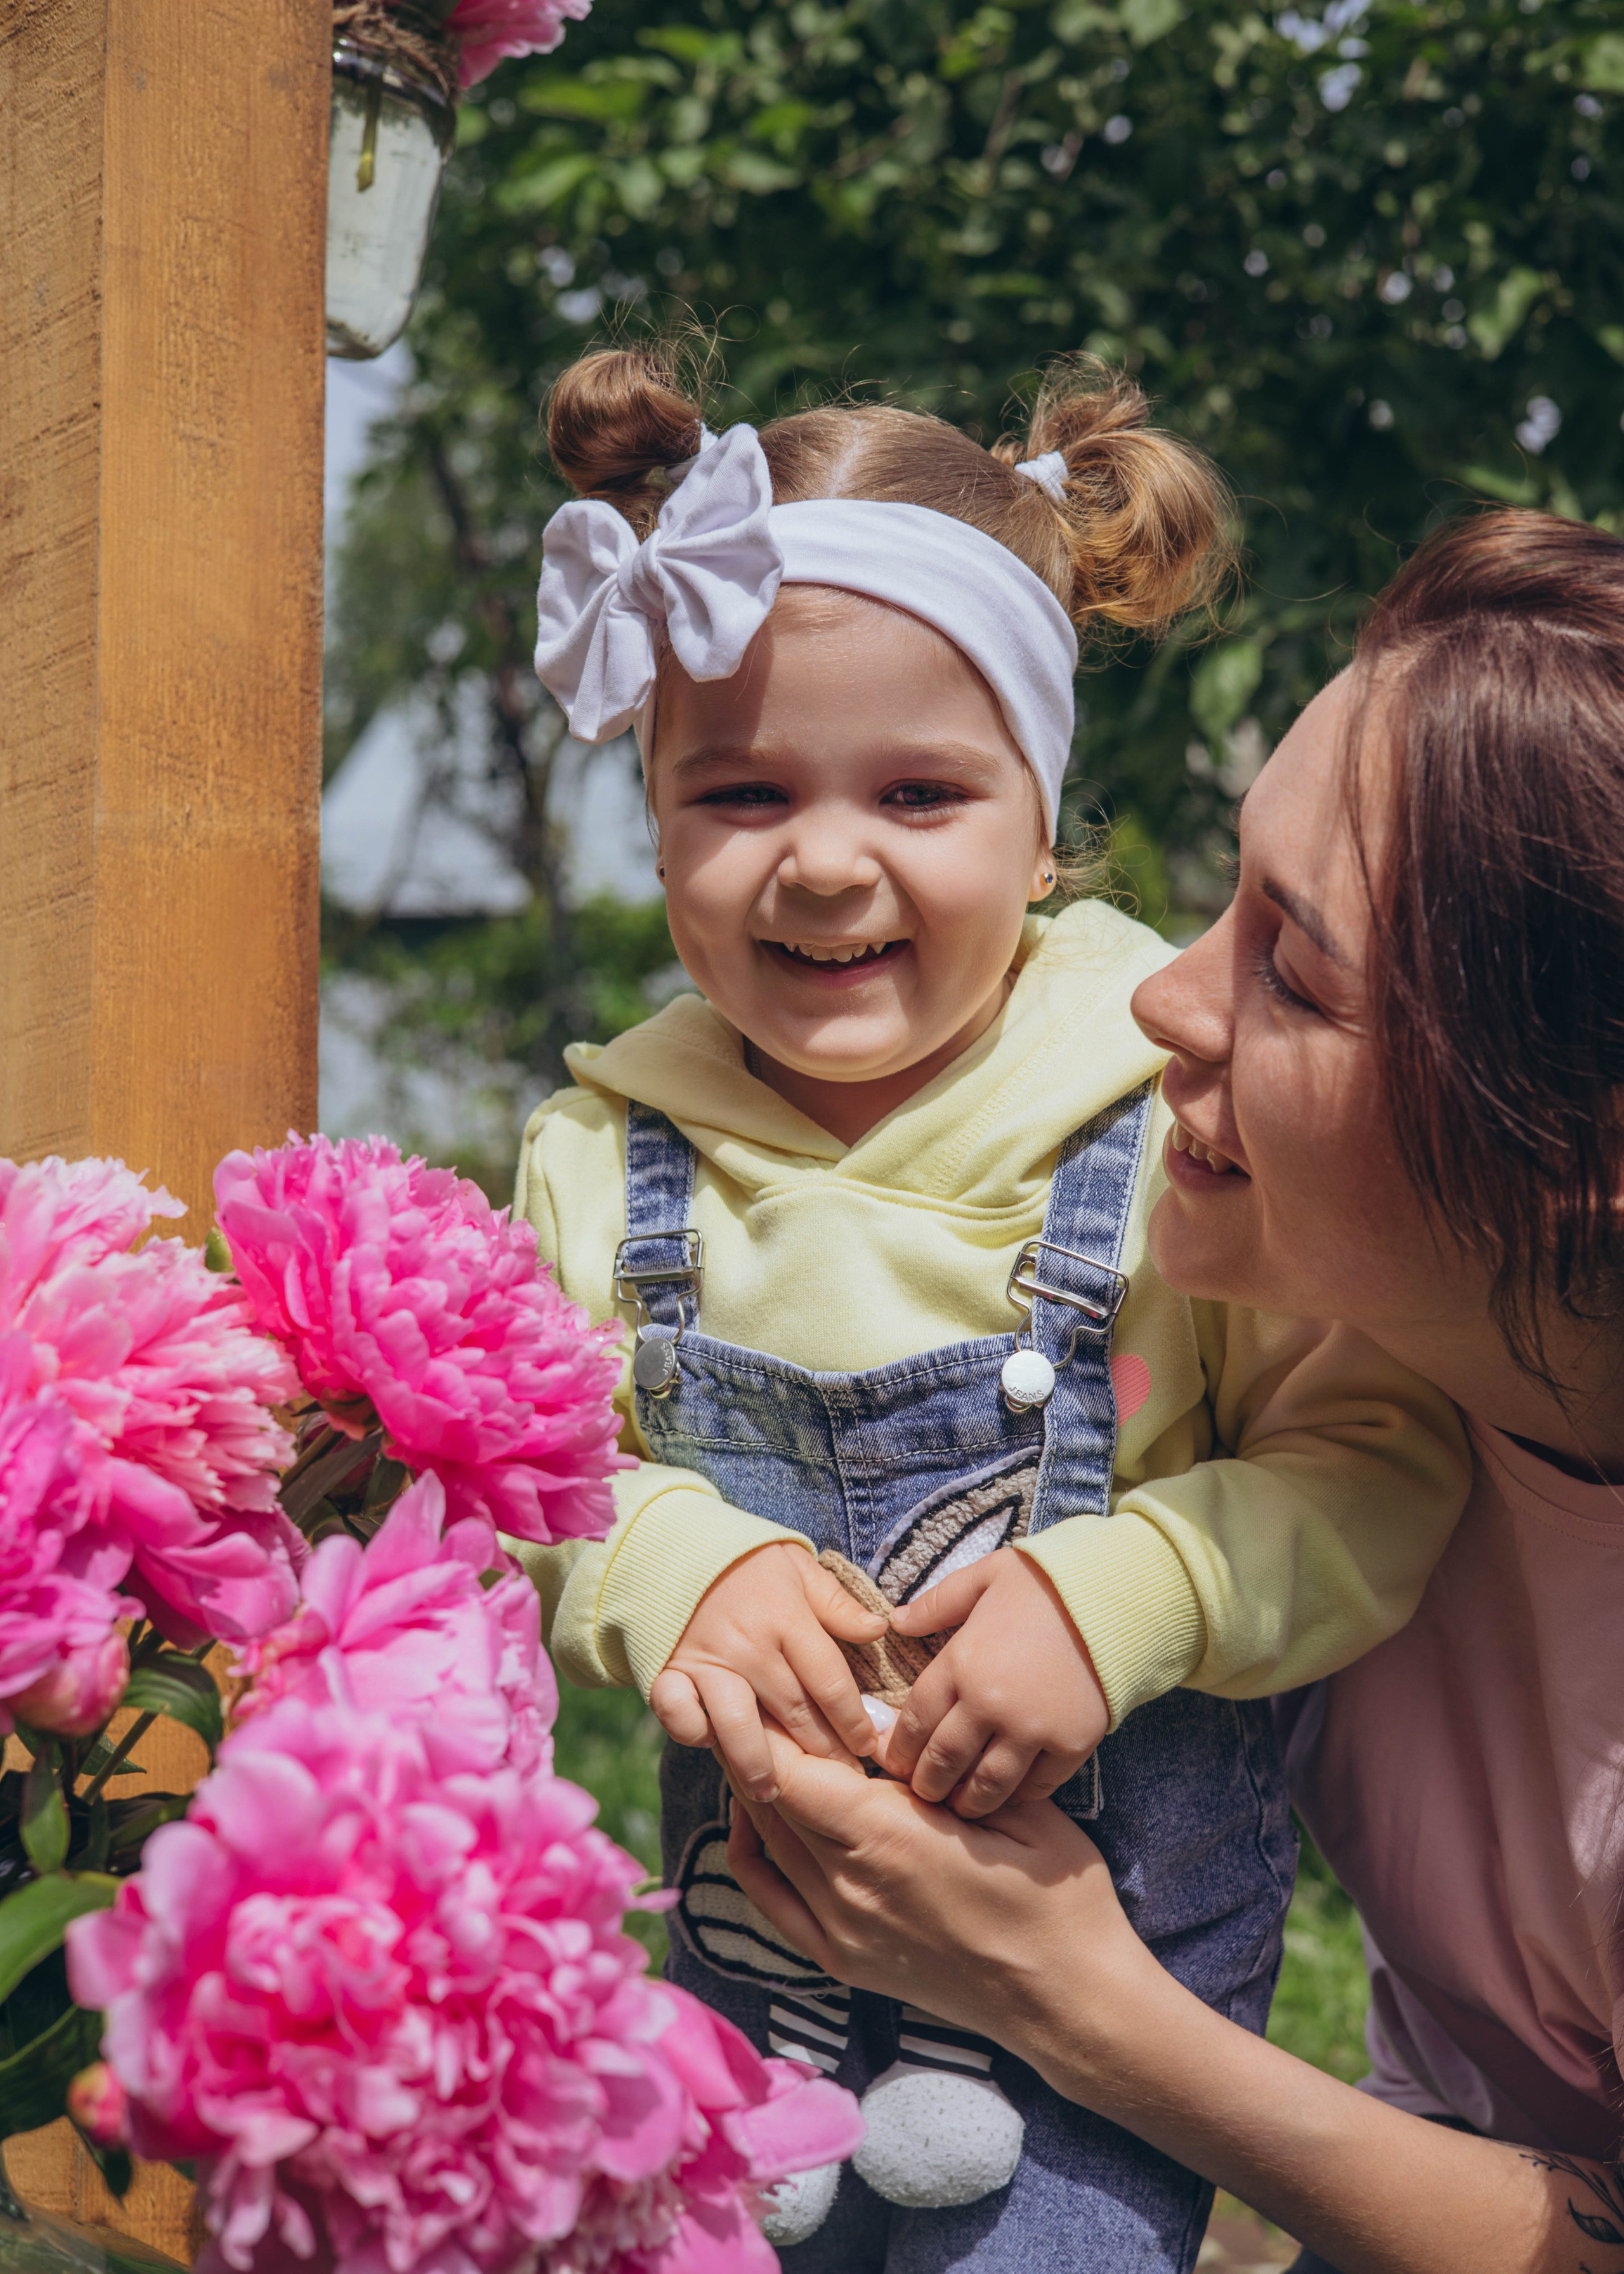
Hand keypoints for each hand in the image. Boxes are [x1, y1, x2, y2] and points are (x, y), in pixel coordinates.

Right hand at [648, 1542, 887, 1801]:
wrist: (673, 1542)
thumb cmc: (744, 1558)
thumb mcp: (797, 1566)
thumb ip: (837, 1603)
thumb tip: (880, 1629)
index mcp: (786, 1617)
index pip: (830, 1681)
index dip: (854, 1719)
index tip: (870, 1745)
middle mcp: (749, 1644)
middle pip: (793, 1711)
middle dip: (823, 1751)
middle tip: (844, 1780)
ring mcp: (706, 1659)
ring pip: (739, 1724)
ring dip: (759, 1763)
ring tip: (775, 1793)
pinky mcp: (668, 1669)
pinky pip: (679, 1712)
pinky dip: (693, 1733)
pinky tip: (711, 1746)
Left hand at [722, 1720, 1131, 2053]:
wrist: (1067, 1998)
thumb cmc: (1055, 1892)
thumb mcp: (1012, 1807)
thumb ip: (940, 1763)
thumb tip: (873, 1714)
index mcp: (891, 1836)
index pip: (791, 1771)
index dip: (770, 1727)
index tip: (771, 1690)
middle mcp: (851, 1884)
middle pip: (770, 1800)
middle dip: (760, 1749)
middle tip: (761, 1705)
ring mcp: (841, 1929)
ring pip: (768, 1843)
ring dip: (756, 1793)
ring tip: (760, 1746)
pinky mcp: (842, 1961)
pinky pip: (772, 1899)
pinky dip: (755, 1852)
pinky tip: (758, 1818)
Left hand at [882, 1547, 1108, 1815]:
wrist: (1117, 1596)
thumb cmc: (1045, 1584)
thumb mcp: (983, 1578)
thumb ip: (936, 1603)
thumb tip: (896, 1622)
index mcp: (962, 1663)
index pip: (916, 1720)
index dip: (899, 1748)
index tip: (893, 1762)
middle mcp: (991, 1704)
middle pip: (945, 1760)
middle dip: (926, 1784)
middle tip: (921, 1794)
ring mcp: (1033, 1729)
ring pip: (987, 1784)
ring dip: (967, 1802)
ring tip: (958, 1807)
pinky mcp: (1072, 1744)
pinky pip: (1037, 1785)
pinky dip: (1018, 1797)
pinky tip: (1006, 1796)